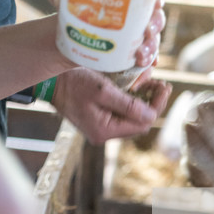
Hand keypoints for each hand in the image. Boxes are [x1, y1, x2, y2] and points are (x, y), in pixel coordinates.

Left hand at [47, 0, 165, 69]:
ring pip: (153, 43)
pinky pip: (147, 62)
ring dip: (151, 50)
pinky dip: (147, 66)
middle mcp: (138, 18)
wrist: (73, 34)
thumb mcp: (67, 2)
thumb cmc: (75, 12)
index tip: (156, 3)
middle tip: (146, 33)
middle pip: (156, 21)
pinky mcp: (133, 56)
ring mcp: (138, 38)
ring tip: (140, 57)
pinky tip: (144, 68)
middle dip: (155, 28)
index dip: (157, 0)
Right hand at [52, 69, 171, 143]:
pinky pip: (122, 111)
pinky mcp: (99, 117)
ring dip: (144, 99)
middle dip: (152, 102)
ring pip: (132, 116)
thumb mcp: (102, 91)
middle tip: (161, 84)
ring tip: (152, 82)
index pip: (141, 124)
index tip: (165, 87)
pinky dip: (132, 99)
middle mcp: (104, 133)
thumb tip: (152, 116)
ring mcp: (101, 126)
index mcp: (105, 131)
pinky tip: (138, 85)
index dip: (156, 106)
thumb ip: (128, 106)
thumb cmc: (72, 83)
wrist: (48, 81)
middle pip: (138, 122)